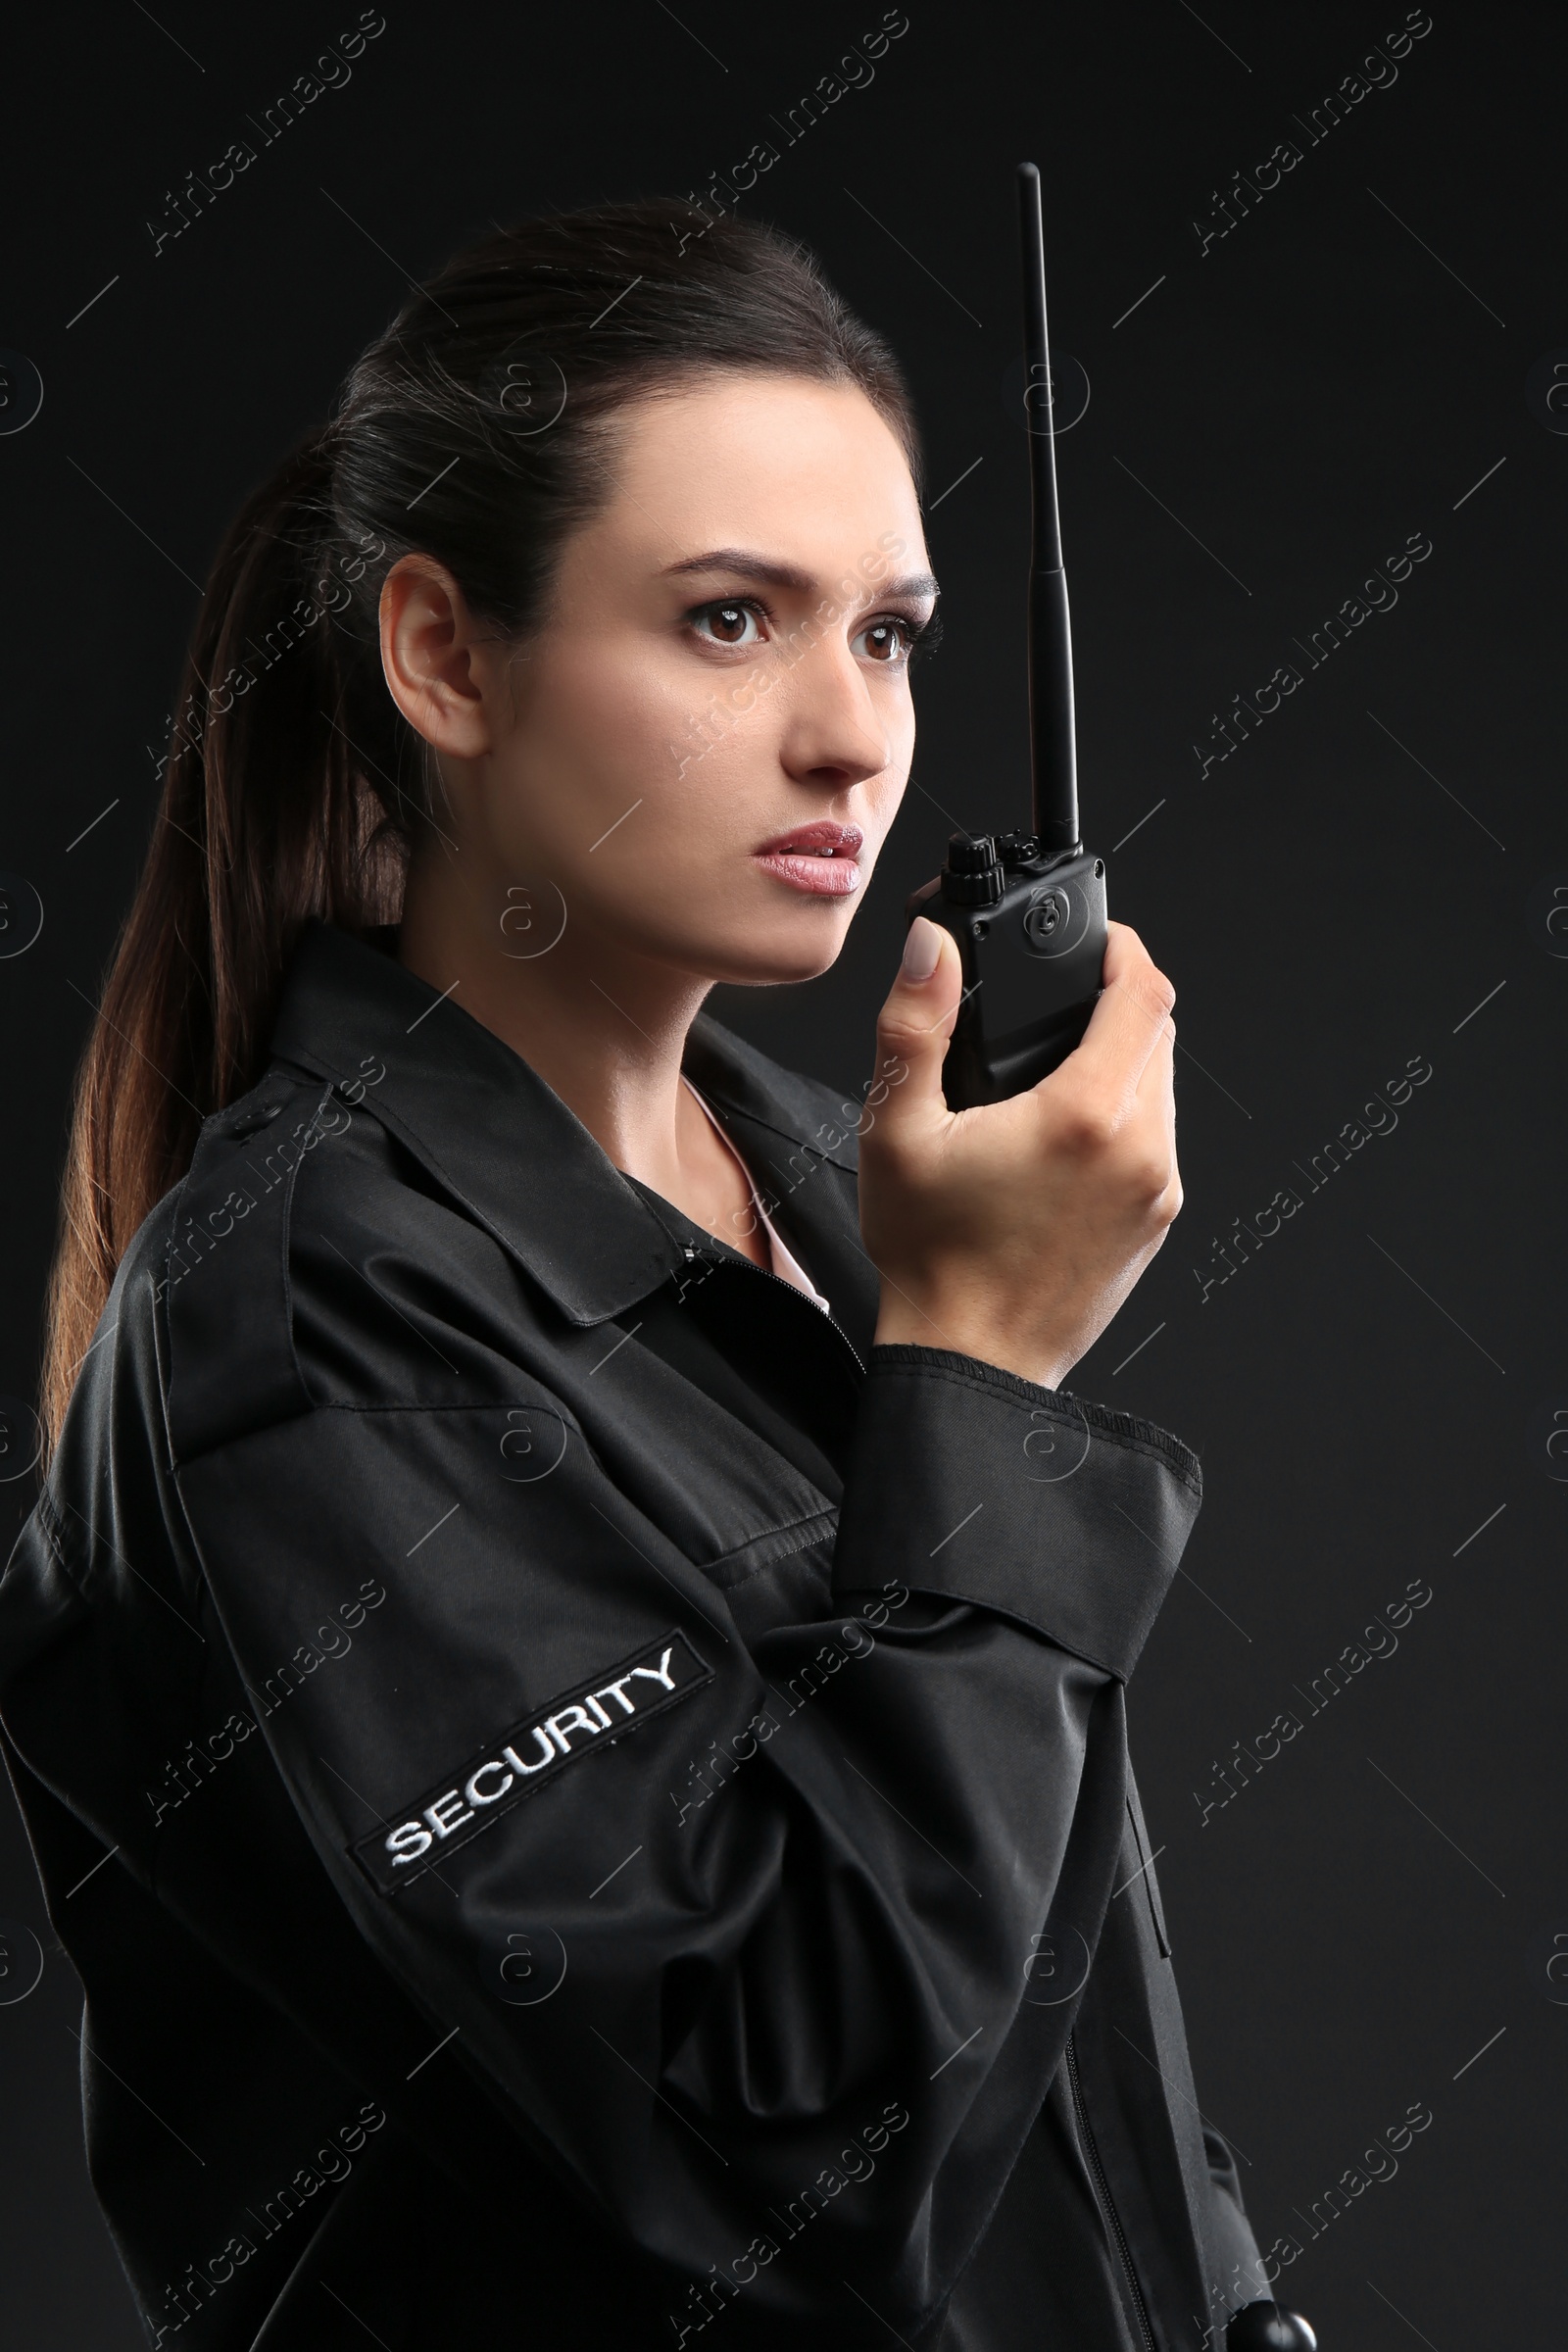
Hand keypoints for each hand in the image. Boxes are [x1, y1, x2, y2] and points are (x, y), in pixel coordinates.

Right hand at [859, 916, 1180, 1389]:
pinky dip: (1125, 1114)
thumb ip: (914, 1026)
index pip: (1145, 993)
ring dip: (1124, 1059)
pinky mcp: (1156, 1219)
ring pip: (1163, 1085)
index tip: (1098, 939)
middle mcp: (1140, 1150)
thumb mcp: (897, 1132)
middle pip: (1159, 1033)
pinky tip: (1067, 1132)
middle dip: (1118, 1002)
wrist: (971, 1359)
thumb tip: (929, 948)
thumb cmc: (934, 1260)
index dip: (1125, 949)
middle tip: (1062, 999)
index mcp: (1085, 1116)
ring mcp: (1157, 1189)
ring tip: (1057, 1066)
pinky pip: (1158, 1137)